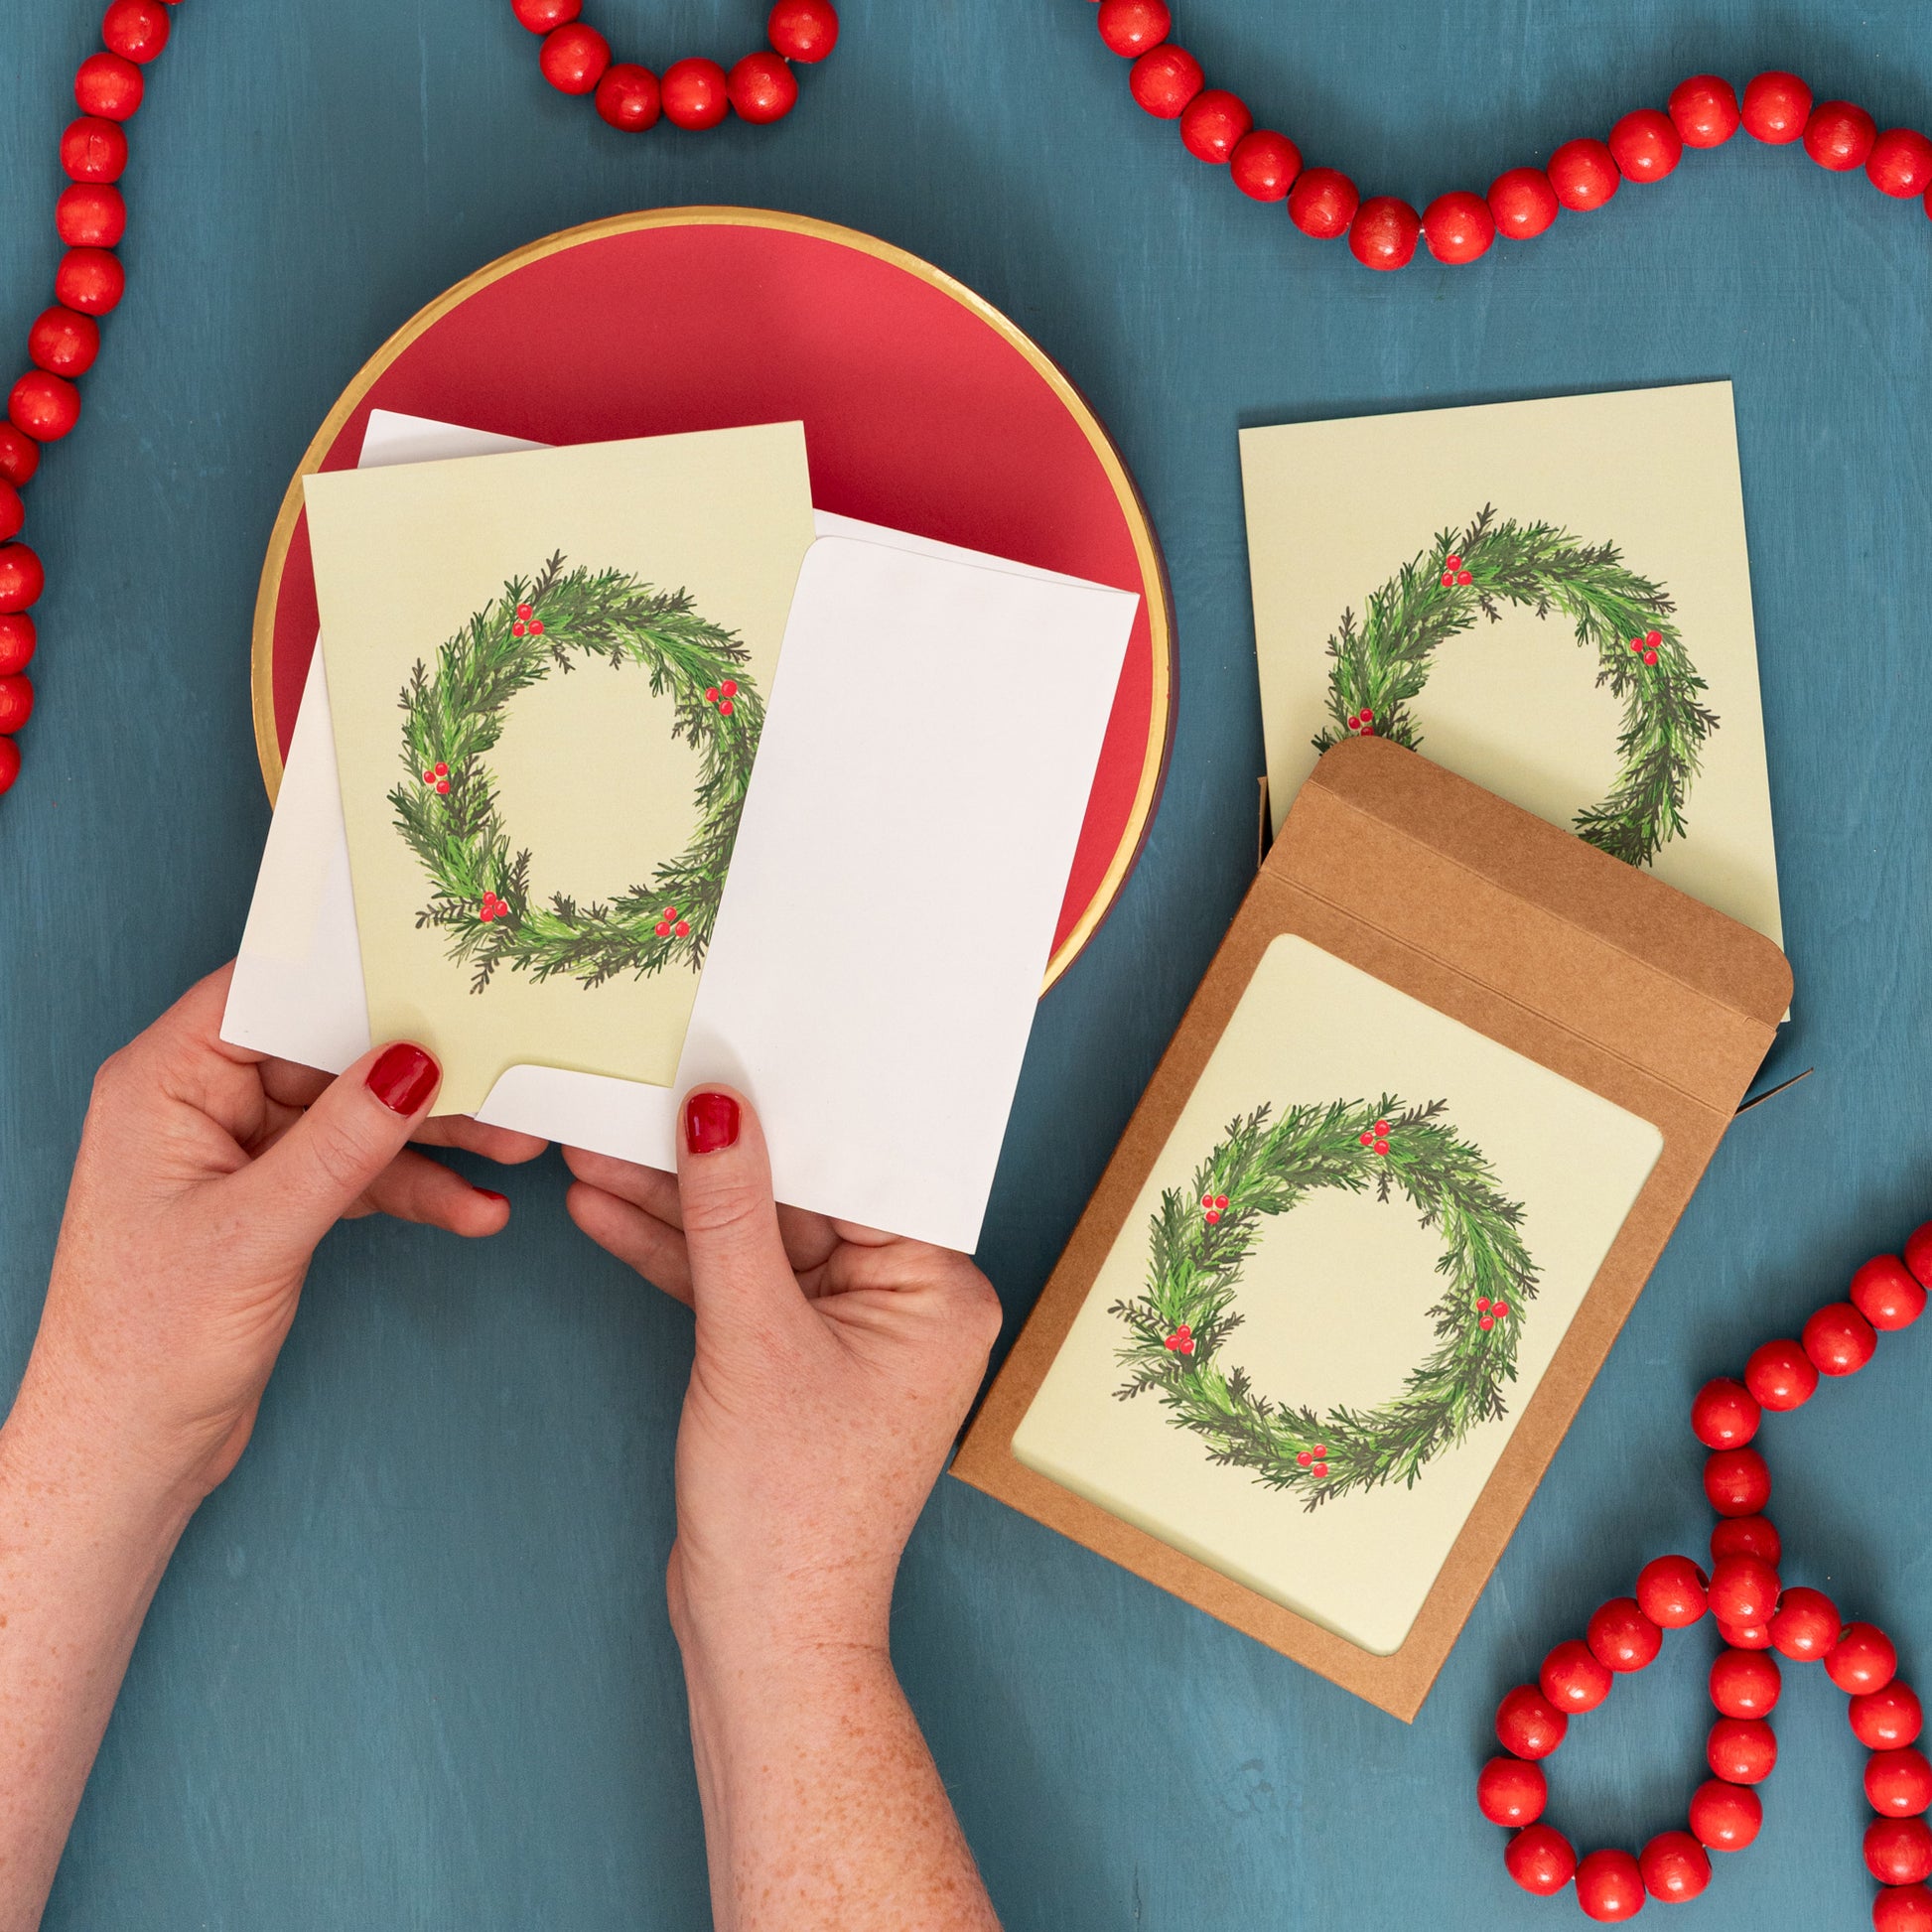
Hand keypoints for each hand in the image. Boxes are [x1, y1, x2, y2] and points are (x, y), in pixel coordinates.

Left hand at [20, 963, 546, 1506]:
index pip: (269, 993)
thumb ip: (343, 1142)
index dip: (352, 979)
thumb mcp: (258, 1230)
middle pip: (330, 1056)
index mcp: (165, 1083)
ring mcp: (242, 1156)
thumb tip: (414, 1065)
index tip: (437, 974)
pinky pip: (360, 1175)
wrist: (127, 1454)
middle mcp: (202, 1105)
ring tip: (515, 1149)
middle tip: (504, 1077)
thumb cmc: (145, 1345)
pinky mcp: (275, 1205)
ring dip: (435, 1139)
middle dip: (420, 1075)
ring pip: (356, 1119)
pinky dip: (417, 1192)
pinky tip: (474, 1210)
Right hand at [563, 1090, 1002, 1660]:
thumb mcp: (753, 1340)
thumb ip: (730, 1216)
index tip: (719, 1060)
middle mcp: (905, 1301)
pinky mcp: (792, 1358)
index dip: (783, 1115)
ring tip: (591, 1149)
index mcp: (939, 1289)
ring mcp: (846, 1331)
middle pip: (798, 1200)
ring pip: (754, 1240)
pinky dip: (675, 1257)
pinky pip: (735, 1285)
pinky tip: (606, 1211)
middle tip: (636, 1100)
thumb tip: (719, 1111)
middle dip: (708, 1161)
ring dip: (673, 1204)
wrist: (762, 1638)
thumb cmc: (792, 1510)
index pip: (856, 1172)